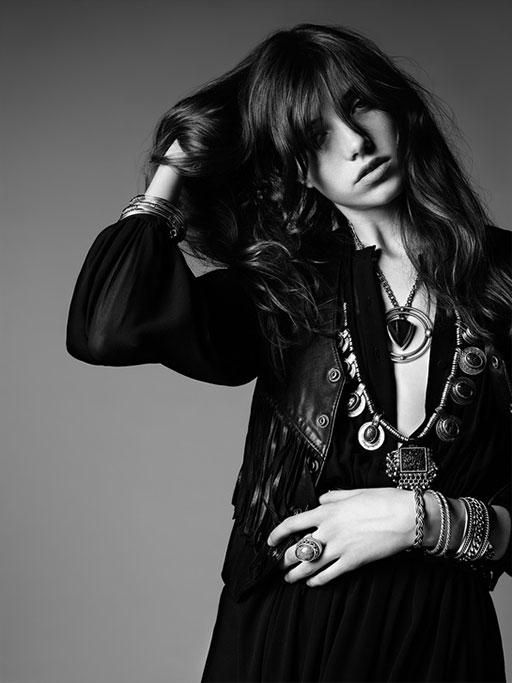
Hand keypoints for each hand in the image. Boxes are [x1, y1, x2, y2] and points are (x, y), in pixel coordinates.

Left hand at [267, 487, 415, 586]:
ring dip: (296, 573)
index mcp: (326, 511)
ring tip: (288, 578)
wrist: (406, 517)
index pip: (292, 523)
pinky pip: (329, 575)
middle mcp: (328, 530)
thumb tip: (320, 500)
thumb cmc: (382, 500)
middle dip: (284, 559)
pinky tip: (311, 583)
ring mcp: (339, 548)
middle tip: (278, 564)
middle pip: (298, 548)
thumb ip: (332, 497)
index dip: (277, 533)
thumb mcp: (352, 492)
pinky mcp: (352, 562)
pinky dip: (317, 581)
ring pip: (310, 565)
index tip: (270, 540)